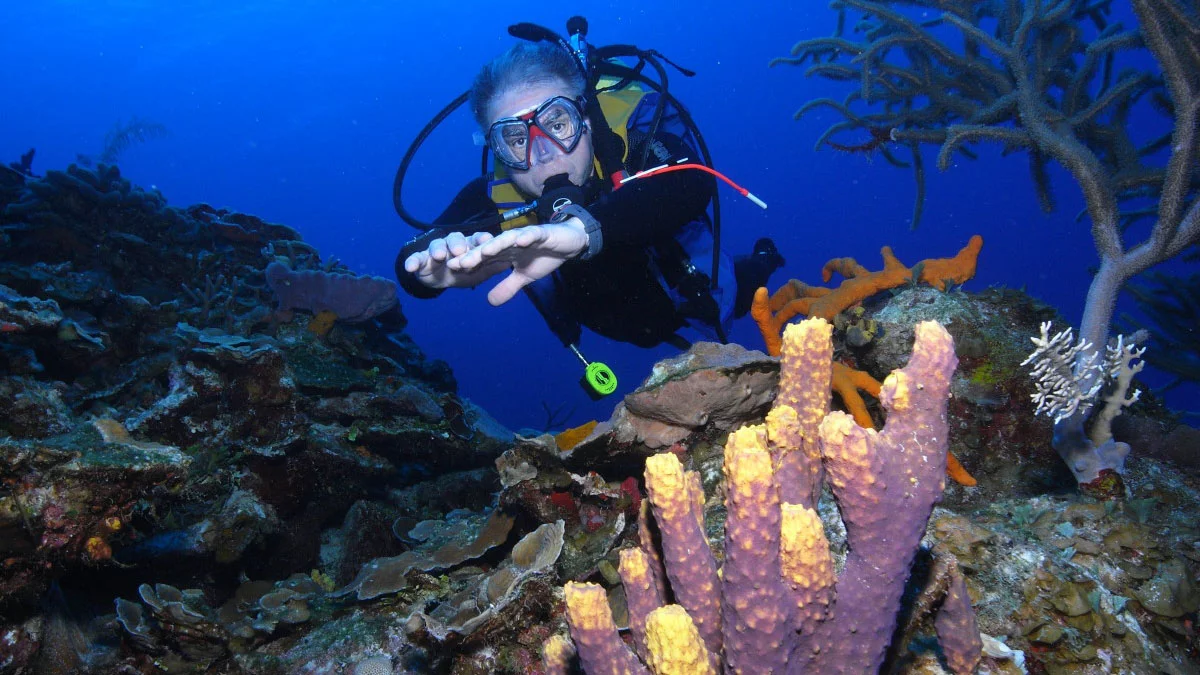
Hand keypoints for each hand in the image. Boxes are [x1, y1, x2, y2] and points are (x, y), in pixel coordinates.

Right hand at [403, 231, 501, 289]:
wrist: (439, 280)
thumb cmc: (463, 272)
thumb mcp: (479, 273)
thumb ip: (492, 268)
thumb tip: (511, 263)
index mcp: (468, 245)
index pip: (476, 239)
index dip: (481, 240)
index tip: (488, 242)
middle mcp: (452, 244)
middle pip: (455, 238)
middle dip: (457, 243)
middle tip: (460, 250)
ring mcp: (435, 250)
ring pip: (436, 245)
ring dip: (437, 249)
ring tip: (438, 255)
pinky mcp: (420, 259)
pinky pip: (415, 258)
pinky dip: (412, 261)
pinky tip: (410, 267)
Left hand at [447, 219, 588, 305]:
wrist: (569, 243)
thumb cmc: (544, 256)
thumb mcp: (524, 277)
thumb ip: (507, 287)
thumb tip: (490, 302)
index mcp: (505, 252)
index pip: (483, 258)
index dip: (468, 263)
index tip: (451, 270)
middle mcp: (511, 242)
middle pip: (489, 248)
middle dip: (474, 255)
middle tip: (457, 262)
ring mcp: (525, 236)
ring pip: (507, 239)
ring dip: (495, 244)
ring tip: (483, 251)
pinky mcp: (541, 232)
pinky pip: (532, 234)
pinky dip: (526, 236)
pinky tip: (520, 241)